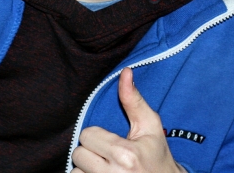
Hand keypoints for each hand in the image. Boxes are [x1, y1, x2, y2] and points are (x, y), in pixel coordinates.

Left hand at [71, 67, 185, 172]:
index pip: (87, 135)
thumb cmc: (157, 155)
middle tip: (107, 155)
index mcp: (125, 154)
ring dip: (86, 168)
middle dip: (90, 152)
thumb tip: (125, 72)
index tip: (111, 141)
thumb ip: (133, 100)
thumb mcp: (150, 126)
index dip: (97, 136)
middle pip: (78, 154)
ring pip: (76, 171)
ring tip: (104, 168)